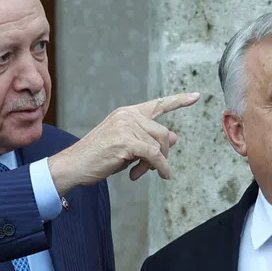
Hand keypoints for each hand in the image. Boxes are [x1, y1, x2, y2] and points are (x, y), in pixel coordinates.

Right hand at [47, 93, 199, 192]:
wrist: (75, 165)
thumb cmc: (99, 157)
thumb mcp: (128, 146)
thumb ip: (149, 139)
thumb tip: (176, 137)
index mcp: (128, 113)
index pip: (158, 104)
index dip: (179, 100)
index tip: (196, 96)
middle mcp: (128, 116)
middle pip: (163, 133)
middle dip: (162, 153)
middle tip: (152, 169)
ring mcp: (126, 127)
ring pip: (158, 146)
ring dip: (154, 165)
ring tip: (138, 173)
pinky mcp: (126, 142)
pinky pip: (154, 156)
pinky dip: (161, 167)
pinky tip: (162, 175)